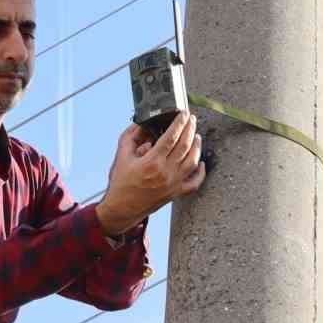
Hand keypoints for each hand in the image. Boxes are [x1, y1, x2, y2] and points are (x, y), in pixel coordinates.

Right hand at [95, 114, 205, 235]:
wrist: (122, 208)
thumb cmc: (121, 183)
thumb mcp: (121, 156)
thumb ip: (130, 137)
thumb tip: (141, 125)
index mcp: (152, 162)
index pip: (171, 137)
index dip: (179, 123)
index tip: (183, 114)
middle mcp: (165, 172)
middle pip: (185, 146)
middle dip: (190, 129)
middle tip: (191, 119)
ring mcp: (173, 184)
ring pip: (192, 161)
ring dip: (197, 146)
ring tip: (196, 135)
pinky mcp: (176, 193)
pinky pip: (194, 183)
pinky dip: (200, 172)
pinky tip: (201, 162)